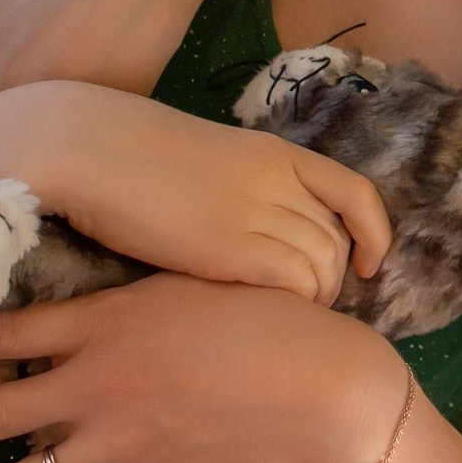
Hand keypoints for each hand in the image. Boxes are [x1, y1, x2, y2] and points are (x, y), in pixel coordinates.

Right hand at [14, 82, 392, 301]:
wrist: (86, 145)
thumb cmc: (131, 158)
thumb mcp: (210, 164)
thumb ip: (247, 193)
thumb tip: (267, 240)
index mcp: (277, 153)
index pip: (357, 193)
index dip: (375, 234)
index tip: (368, 265)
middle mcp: (278, 180)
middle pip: (339, 241)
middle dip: (336, 281)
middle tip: (307, 308)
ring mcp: (256, 211)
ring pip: (322, 266)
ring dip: (313, 300)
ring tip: (282, 317)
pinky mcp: (229, 246)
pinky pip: (293, 282)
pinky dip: (293, 304)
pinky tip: (265, 315)